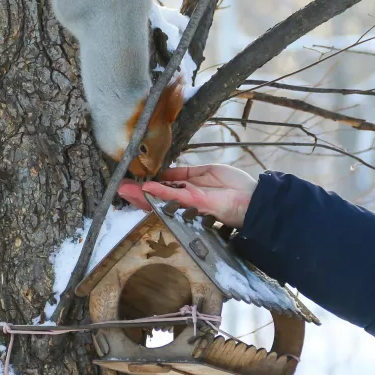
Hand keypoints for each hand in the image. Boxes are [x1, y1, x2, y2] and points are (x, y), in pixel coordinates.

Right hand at [117, 164, 256, 227]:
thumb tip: (167, 171)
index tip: (135, 181)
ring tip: (124, 190)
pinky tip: (145, 189)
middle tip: (120, 189)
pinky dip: (159, 192)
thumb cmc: (236, 186)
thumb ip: (186, 173)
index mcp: (189, 189)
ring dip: (141, 195)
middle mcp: (186, 198)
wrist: (253, 200)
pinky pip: (174, 196)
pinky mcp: (195, 203)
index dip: (149, 186)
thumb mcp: (207, 171)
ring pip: (161, 199)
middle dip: (138, 194)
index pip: (164, 188)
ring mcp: (189, 203)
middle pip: (157, 197)